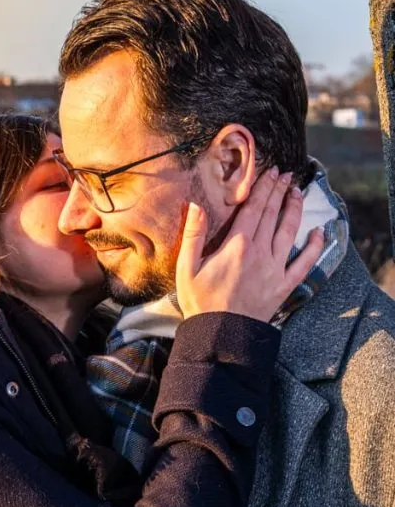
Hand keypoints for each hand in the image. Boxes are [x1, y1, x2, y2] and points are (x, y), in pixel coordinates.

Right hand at [176, 167, 324, 321]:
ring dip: (295, 209)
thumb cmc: (201, 302)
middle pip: (272, 214)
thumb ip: (193, 235)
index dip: (263, 188)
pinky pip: (305, 263)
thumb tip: (195, 205)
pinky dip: (314, 246)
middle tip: (286, 174)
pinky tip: (319, 232)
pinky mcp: (284, 285)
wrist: (222, 335)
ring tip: (298, 193)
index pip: (254, 208)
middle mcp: (260, 252)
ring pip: (290, 231)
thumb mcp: (187, 268)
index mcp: (237, 245)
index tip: (271, 172)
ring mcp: (275, 268)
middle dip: (280, 191)